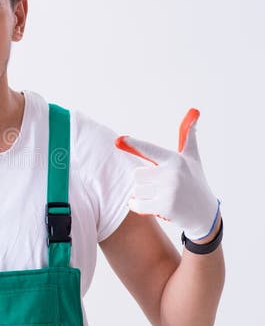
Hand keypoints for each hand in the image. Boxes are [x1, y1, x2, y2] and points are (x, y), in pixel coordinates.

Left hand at [115, 108, 219, 240]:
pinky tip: (148, 205)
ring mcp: (169, 191)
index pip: (150, 149)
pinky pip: (137, 204)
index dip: (134, 144)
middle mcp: (173, 173)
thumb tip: (194, 110)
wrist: (206, 214)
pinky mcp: (165, 207)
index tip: (119, 139)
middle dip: (144, 182)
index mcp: (176, 159)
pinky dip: (137, 205)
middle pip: (137, 174)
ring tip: (159, 196)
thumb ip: (188, 136)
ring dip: (142, 195)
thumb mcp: (193, 158)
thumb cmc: (195, 181)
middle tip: (159, 187)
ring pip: (136, 190)